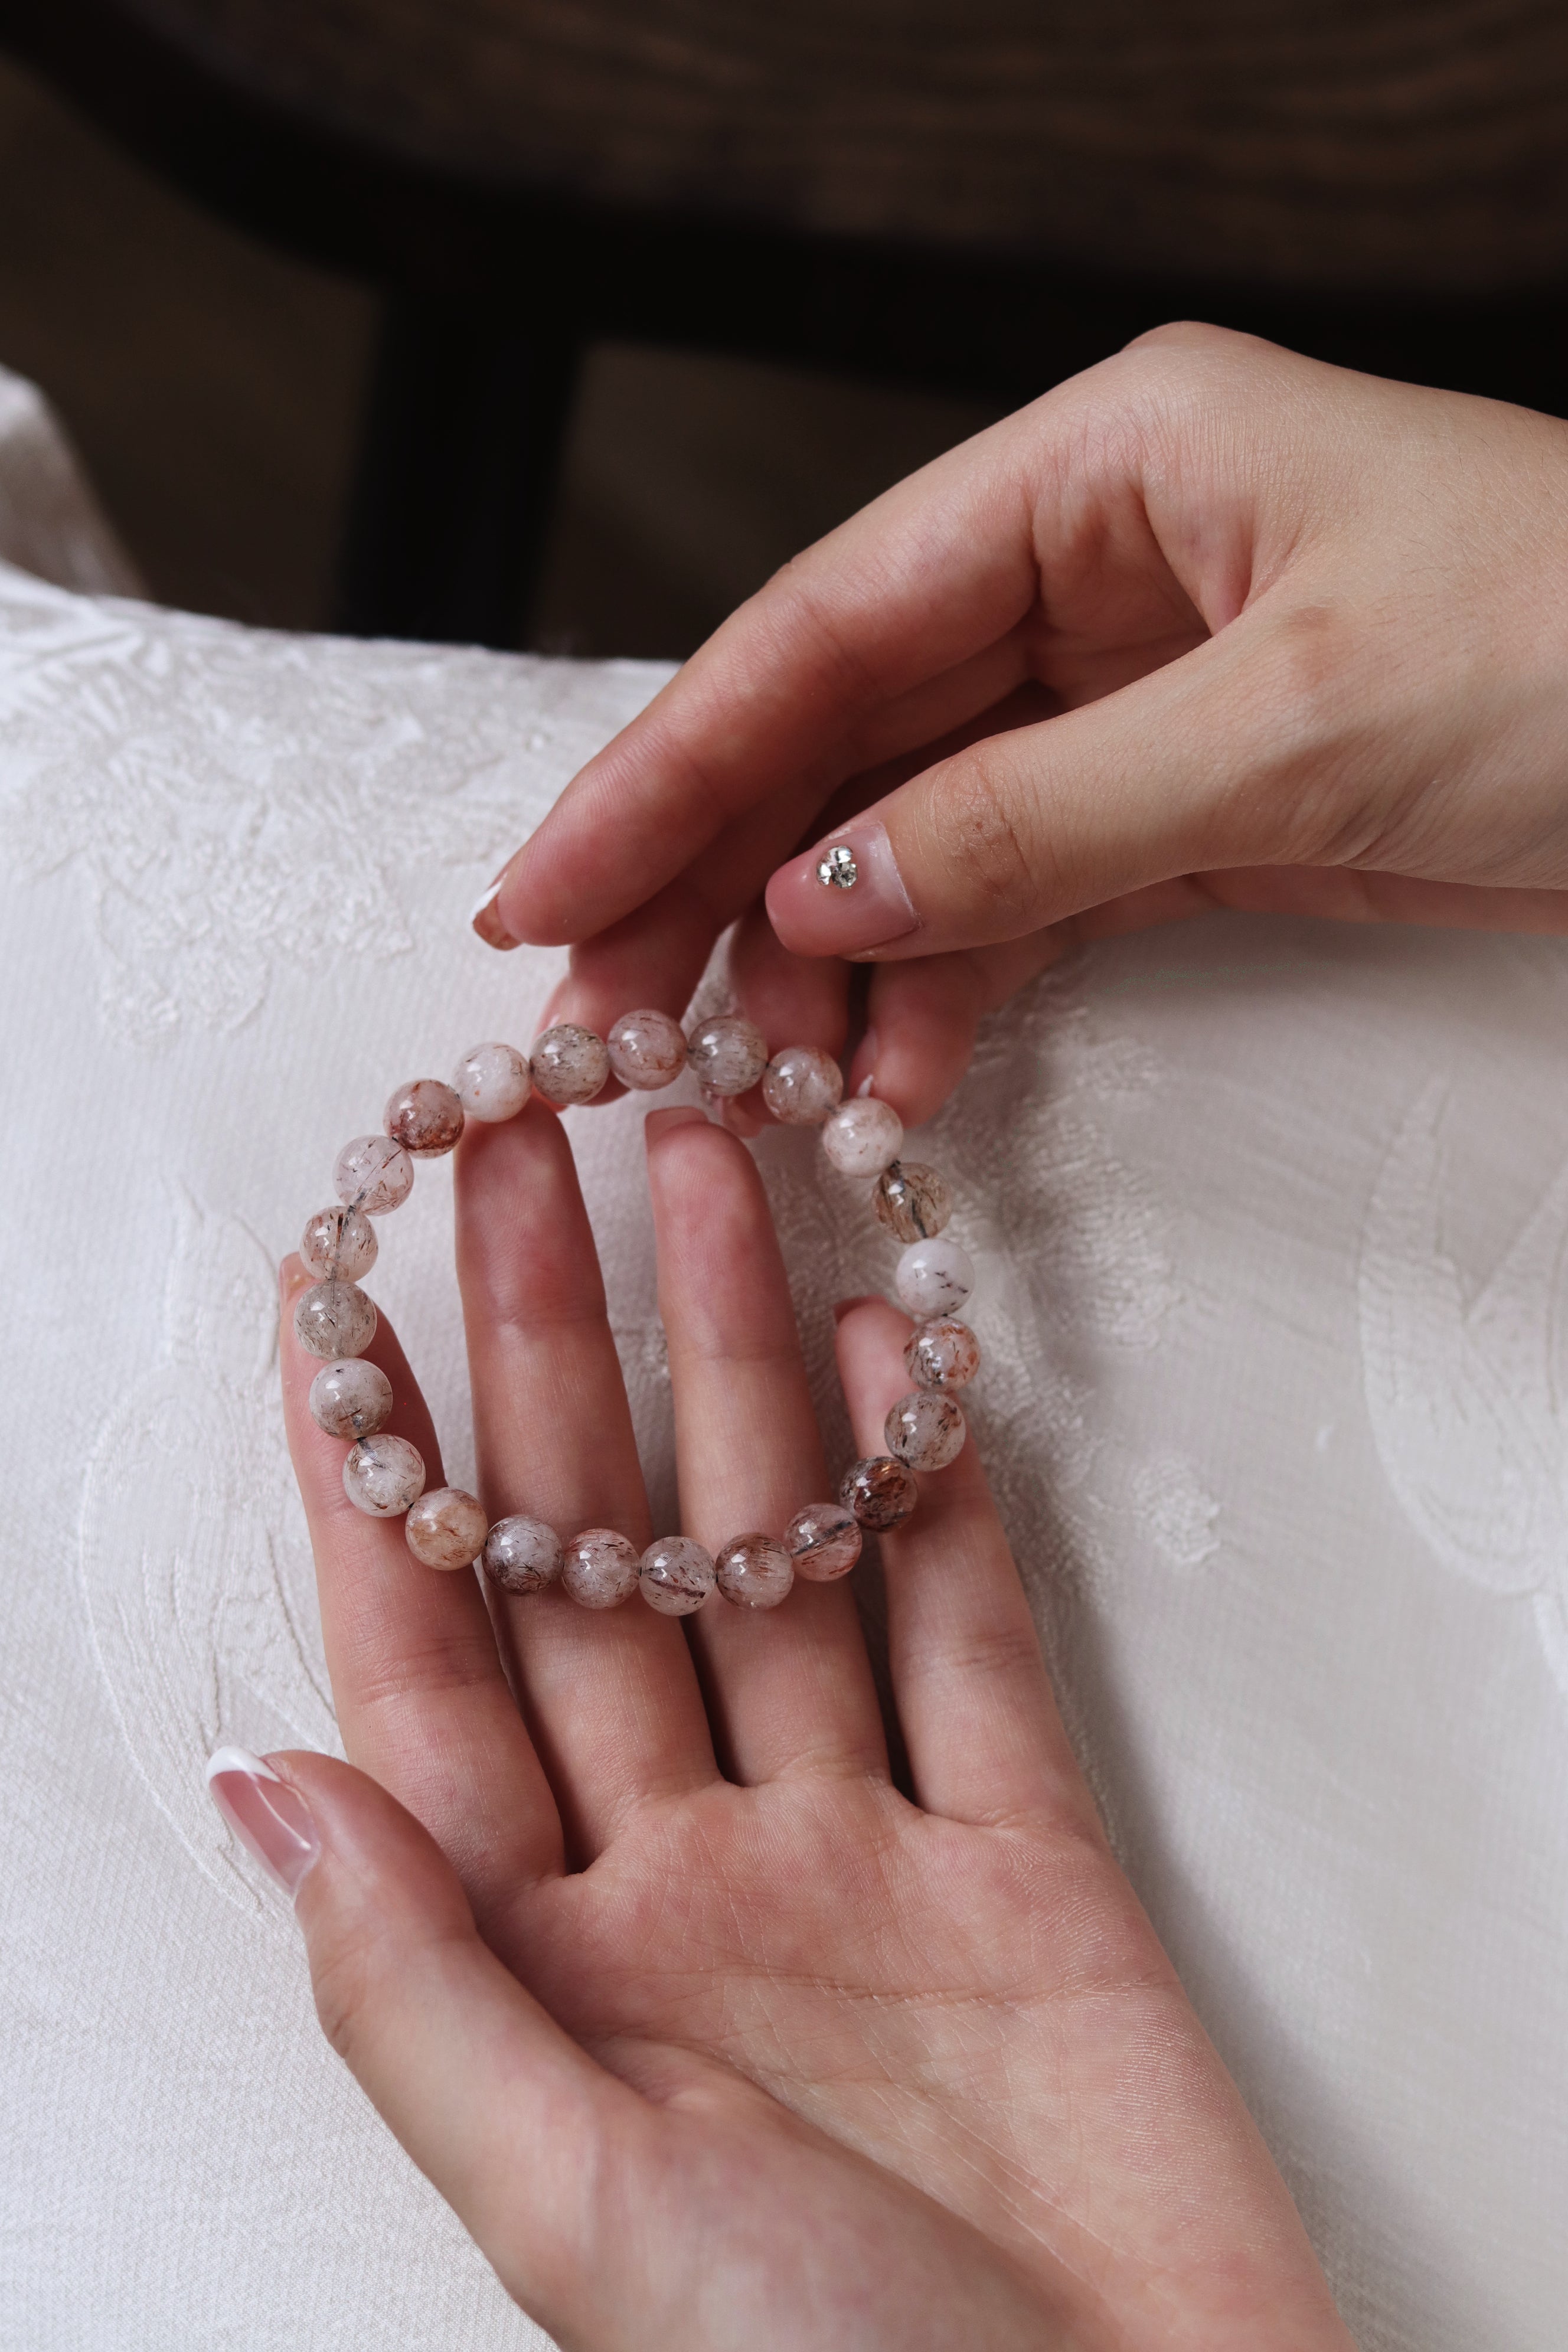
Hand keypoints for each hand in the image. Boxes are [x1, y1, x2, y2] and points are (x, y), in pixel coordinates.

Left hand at [225, 1104, 1353, 2349]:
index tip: (337, 1307)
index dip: (376, 1479)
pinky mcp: (1024, 1858)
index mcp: (554, 1965)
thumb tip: (263, 1786)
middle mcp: (689, 1880)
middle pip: (600, 1563)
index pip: (429, 1666)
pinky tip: (888, 1355)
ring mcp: (856, 1854)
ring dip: (743, 1369)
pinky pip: (966, 1633)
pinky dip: (934, 1492)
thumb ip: (421, 1986)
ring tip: (711, 1180)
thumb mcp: (580, 2210)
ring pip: (779, 1557)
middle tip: (528, 1155)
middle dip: (557, 1352)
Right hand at [480, 323, 1567, 1124]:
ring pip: (921, 833)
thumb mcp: (1289, 726)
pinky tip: (890, 1075)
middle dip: (716, 876)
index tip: (548, 885)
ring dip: (829, 960)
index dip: (672, 762)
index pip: (830, 624)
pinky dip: (954, 990)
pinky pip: (1024, 901)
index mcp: (1107, 469)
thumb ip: (1032, 816)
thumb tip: (817, 891)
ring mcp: (1139, 700)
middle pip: (848, 733)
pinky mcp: (1193, 812)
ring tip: (743, 1079)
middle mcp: (1100, 569)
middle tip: (596, 1015)